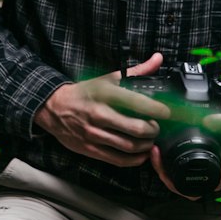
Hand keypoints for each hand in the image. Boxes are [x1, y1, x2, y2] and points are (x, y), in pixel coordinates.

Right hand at [35, 53, 169, 166]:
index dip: (157, 109)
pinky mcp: (90, 149)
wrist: (53, 108)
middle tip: (158, 127)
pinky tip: (141, 153)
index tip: (167, 112)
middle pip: (136, 129)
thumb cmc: (84, 93)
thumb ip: (136, 72)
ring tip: (150, 139)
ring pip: (129, 147)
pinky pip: (117, 160)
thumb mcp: (107, 79)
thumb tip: (157, 59)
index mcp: (104, 94)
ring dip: (146, 145)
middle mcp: (99, 114)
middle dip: (153, 130)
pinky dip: (134, 160)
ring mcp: (94, 134)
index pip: (137, 103)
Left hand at [150, 108, 220, 197]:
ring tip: (156, 150)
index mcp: (220, 174)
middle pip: (181, 186)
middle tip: (154, 152)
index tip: (160, 162)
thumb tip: (205, 123)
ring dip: (166, 168)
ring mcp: (209, 172)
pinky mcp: (206, 163)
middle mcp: (213, 177)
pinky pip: (185, 169)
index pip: (189, 189)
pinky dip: (172, 162)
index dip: (170, 180)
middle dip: (163, 172)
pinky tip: (165, 149)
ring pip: (181, 179)